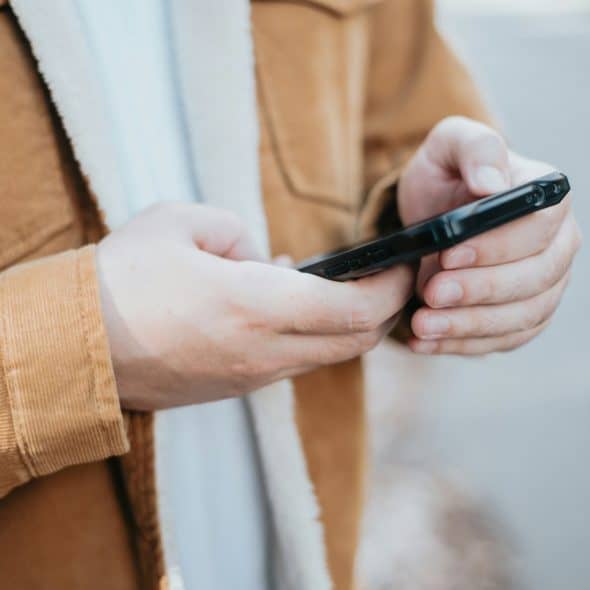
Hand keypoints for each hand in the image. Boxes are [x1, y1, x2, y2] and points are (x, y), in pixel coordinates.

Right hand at [96, 203, 413, 409]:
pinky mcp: (236, 388)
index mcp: (254, 304)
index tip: (404, 265)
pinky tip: (295, 308)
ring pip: (327, 356)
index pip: (354, 309)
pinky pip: (294, 363)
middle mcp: (263, 351)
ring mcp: (251, 377)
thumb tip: (267, 260)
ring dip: (348, 325)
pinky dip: (313, 337)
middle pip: (354, 341)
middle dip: (384, 310)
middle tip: (390, 278)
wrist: (77, 346)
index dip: (391, 288)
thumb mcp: (183, 224)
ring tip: (344, 287)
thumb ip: (240, 234)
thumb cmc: (123, 278)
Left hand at [397, 116, 580, 354]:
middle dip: (480, 290)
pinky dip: (464, 345)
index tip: (448, 255)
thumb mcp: (449, 147)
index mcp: (547, 200)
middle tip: (431, 294)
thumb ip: (475, 149)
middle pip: (536, 278)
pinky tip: (426, 343)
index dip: (496, 246)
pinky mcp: (522, 316)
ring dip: (469, 325)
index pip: (539, 227)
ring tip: (421, 324)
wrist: (433, 215)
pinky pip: (504, 340)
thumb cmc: (446, 177)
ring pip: (523, 316)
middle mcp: (557, 245)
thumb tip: (492, 183)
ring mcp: (544, 285)